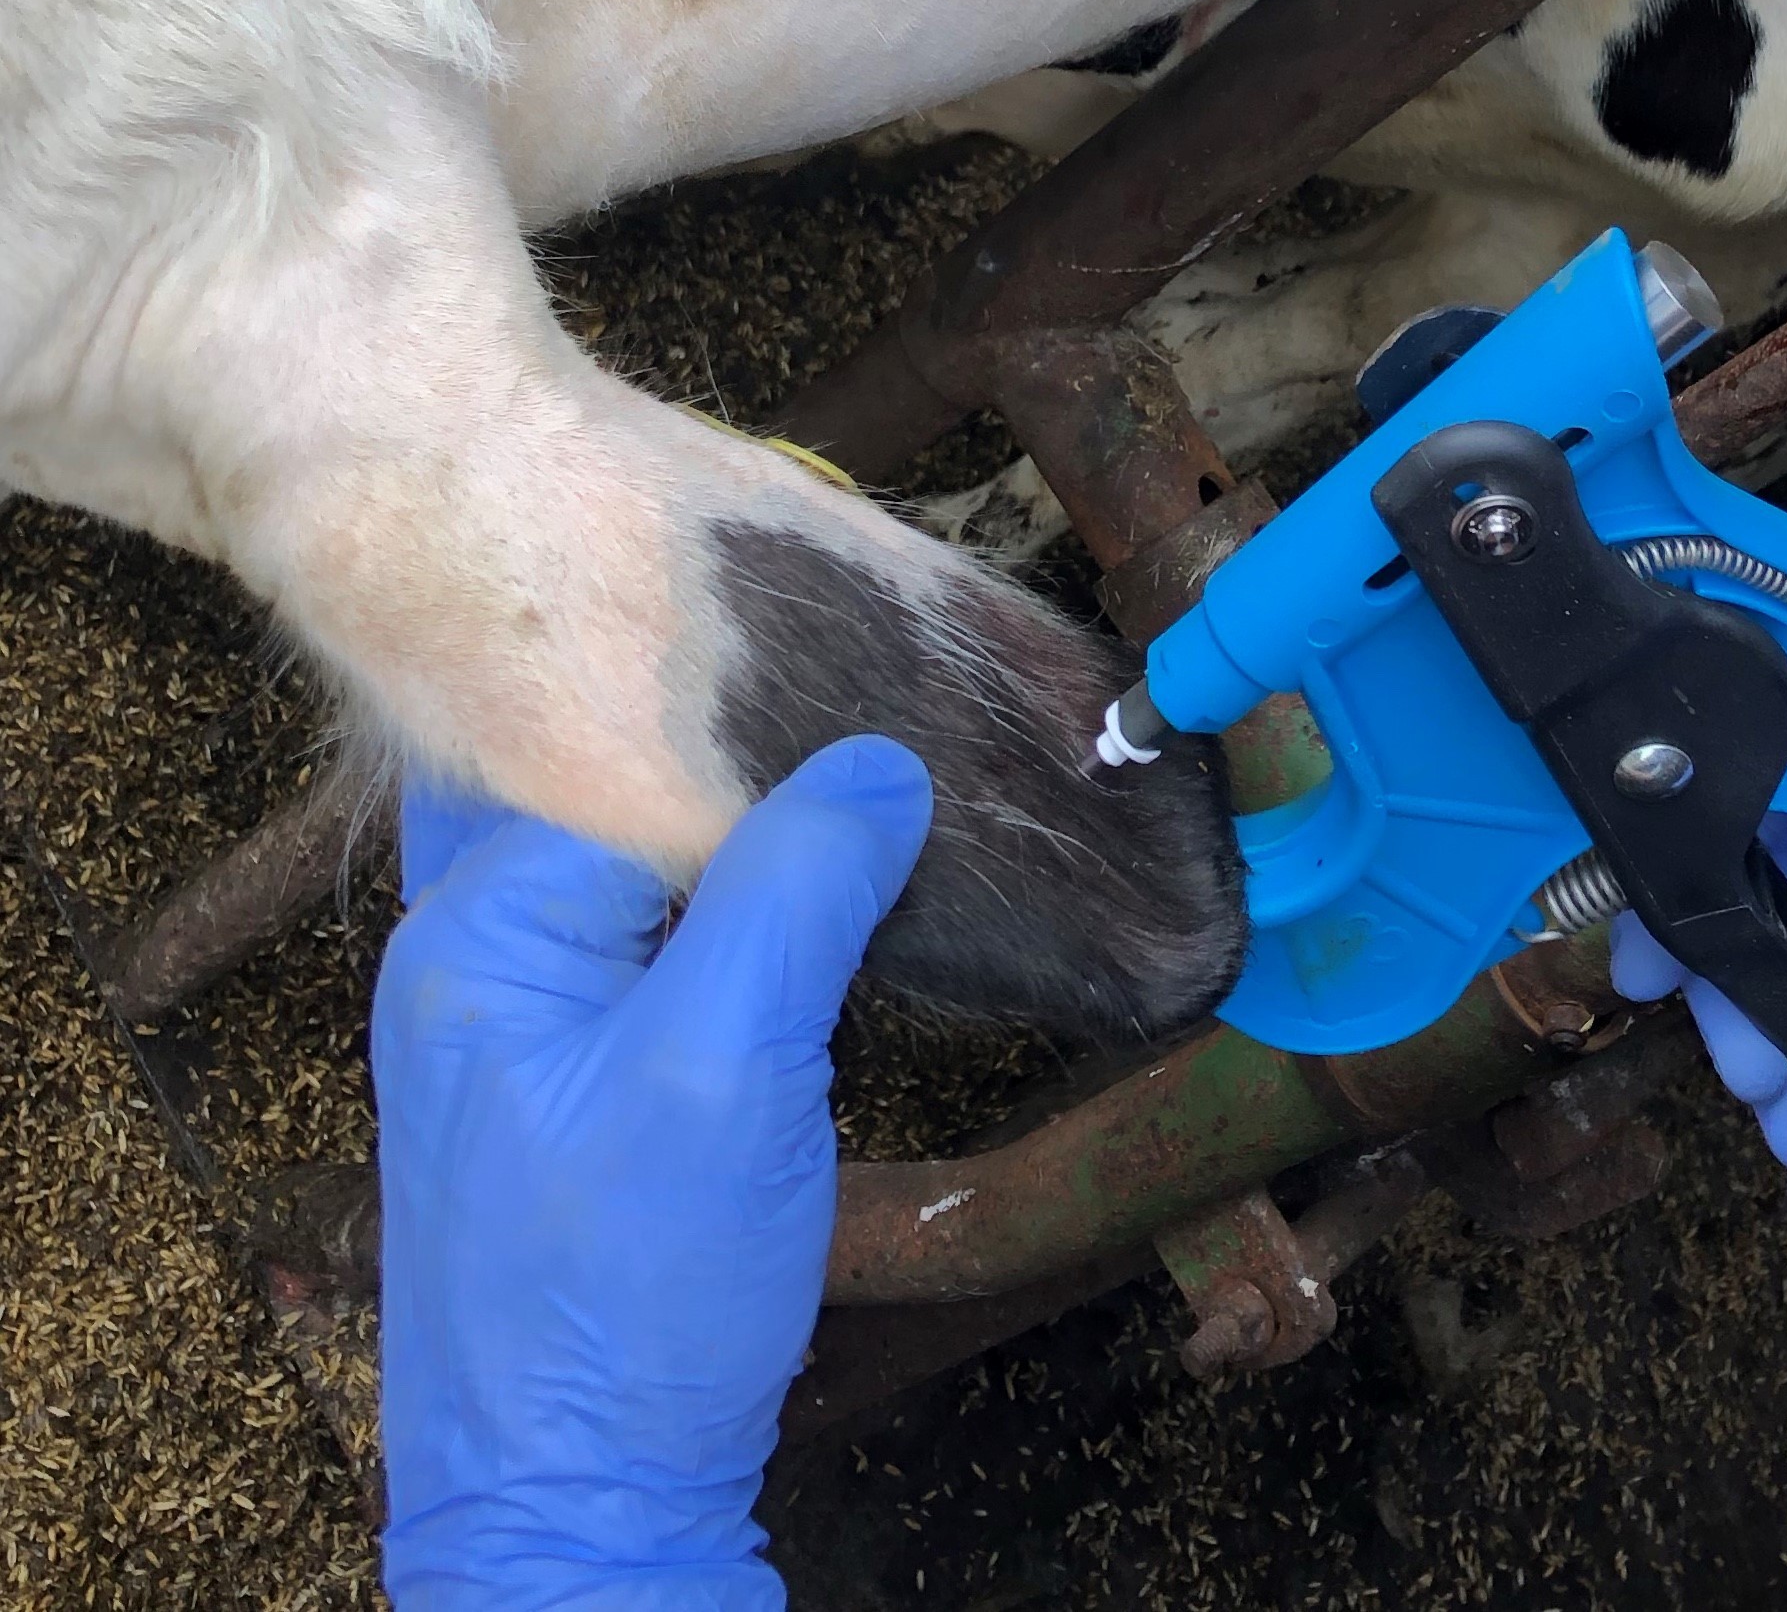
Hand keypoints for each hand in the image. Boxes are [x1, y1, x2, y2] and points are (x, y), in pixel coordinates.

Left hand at [372, 735, 931, 1611]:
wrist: (583, 1508)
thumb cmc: (632, 1297)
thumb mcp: (730, 1066)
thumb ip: (795, 890)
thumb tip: (877, 764)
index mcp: (476, 928)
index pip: (627, 757)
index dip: (755, 738)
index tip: (874, 713)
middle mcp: (474, 956)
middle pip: (623, 802)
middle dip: (745, 773)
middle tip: (877, 747)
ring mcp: (519, 1026)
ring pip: (647, 878)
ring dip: (747, 854)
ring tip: (867, 820)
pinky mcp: (571, 1086)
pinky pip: (654, 952)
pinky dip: (731, 924)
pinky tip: (812, 924)